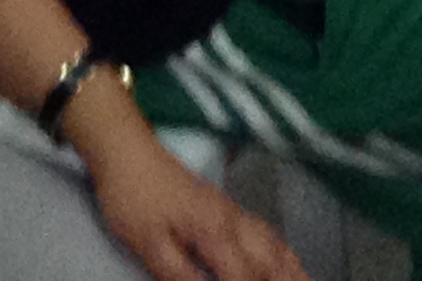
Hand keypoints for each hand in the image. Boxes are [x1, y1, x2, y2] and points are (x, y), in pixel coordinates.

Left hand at [89, 135, 309, 280]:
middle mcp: (233, 222)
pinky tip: (284, 256)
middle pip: (270, 260)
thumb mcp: (150, 246)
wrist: (130, 153)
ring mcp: (232, 212)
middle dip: (288, 279)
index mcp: (215, 233)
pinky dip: (282, 249)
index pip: (245, 277)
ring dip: (292, 267)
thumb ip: (180, 275)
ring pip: (273, 244)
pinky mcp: (226, 207)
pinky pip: (266, 232)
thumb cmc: (135, 198)